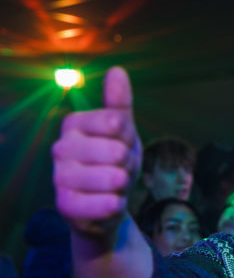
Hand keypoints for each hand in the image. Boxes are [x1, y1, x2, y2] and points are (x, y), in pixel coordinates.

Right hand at [52, 67, 141, 235]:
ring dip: (123, 186)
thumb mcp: (123, 131)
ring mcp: (60, 177)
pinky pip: (106, 204)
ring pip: (113, 178)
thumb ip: (119, 103)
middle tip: (119, 169)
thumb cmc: (114, 161)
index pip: (115, 122)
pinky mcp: (65, 205)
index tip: (121, 144)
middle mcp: (60, 147)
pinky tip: (112, 203)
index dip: (129, 138)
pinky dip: (116, 205)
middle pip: (117, 151)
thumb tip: (117, 71)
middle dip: (128, 164)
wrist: (105, 203)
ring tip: (114, 186)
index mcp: (74, 124)